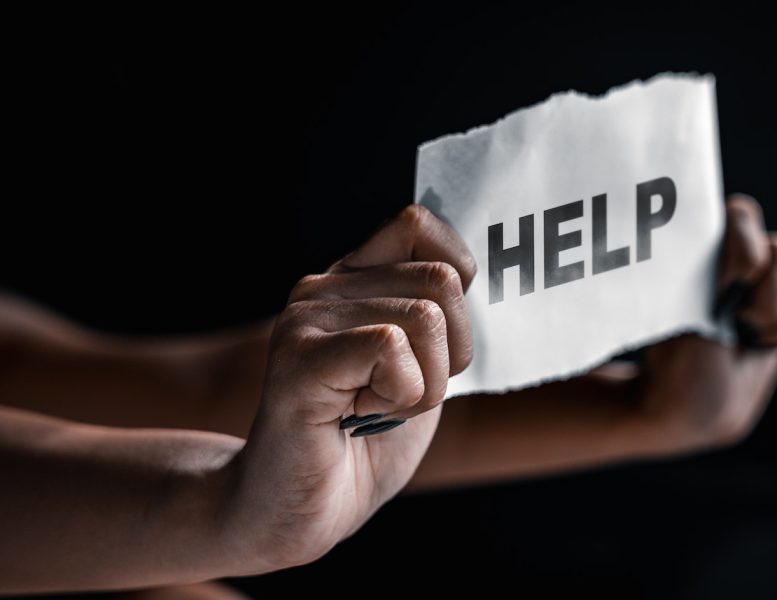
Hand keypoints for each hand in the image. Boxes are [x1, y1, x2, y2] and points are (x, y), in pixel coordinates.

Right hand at [222, 205, 475, 571]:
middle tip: (399, 396)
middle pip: (440, 282)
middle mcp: (325, 287)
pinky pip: (390, 347)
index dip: (455, 282)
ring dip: (423, 386)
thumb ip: (442, 319)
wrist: (295, 513)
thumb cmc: (361, 445)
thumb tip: (471, 276)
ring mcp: (306, 318)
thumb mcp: (422, 370)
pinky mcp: (298, 358)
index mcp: (354, 281)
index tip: (435, 344)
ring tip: (374, 409)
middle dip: (448, 357)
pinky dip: (399, 395)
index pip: (420, 225)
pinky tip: (358, 415)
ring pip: (424, 318)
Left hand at [637, 194, 776, 450]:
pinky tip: (769, 345)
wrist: (696, 408)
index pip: (743, 214)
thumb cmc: (677, 360)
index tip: (724, 295)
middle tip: (736, 326)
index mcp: (707, 244)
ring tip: (748, 338)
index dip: (744, 255)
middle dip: (768, 302)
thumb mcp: (684, 310)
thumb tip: (738, 217)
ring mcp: (770, 282)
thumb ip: (717, 265)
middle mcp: (741, 254)